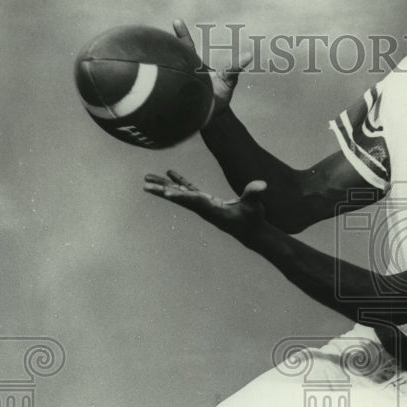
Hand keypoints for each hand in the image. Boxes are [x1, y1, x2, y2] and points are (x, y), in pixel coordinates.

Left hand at [144, 171, 266, 239]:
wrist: (251, 233)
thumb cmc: (253, 220)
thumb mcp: (255, 207)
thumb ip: (255, 195)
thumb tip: (262, 185)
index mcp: (213, 210)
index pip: (194, 201)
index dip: (181, 196)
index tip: (165, 193)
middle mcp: (203, 208)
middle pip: (179, 198)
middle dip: (162, 191)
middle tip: (145, 184)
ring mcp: (203, 205)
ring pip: (180, 193)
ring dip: (164, 185)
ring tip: (147, 178)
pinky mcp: (206, 202)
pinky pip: (189, 190)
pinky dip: (179, 182)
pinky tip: (169, 173)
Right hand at [172, 19, 252, 119]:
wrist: (212, 115)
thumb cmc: (220, 95)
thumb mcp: (229, 79)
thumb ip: (235, 68)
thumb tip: (249, 55)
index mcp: (195, 66)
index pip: (187, 47)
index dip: (182, 35)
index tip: (177, 20)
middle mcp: (186, 73)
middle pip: (176, 57)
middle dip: (172, 47)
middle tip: (171, 25)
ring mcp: (181, 85)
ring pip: (173, 74)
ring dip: (169, 72)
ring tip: (168, 70)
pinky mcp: (180, 99)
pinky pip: (173, 93)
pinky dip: (170, 93)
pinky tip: (162, 92)